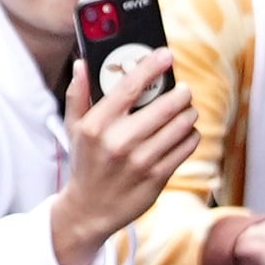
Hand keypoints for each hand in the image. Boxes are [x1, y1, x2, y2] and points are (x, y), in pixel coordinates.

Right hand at [52, 51, 196, 264]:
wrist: (90, 209)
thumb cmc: (86, 162)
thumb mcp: (74, 128)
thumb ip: (78, 94)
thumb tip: (82, 64)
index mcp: (97, 125)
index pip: (129, 87)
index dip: (151, 67)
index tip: (165, 55)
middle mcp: (119, 142)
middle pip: (165, 105)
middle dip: (180, 93)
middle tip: (182, 90)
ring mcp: (141, 161)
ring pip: (182, 125)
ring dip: (189, 113)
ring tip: (185, 111)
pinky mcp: (158, 177)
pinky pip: (186, 146)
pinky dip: (191, 135)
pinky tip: (185, 133)